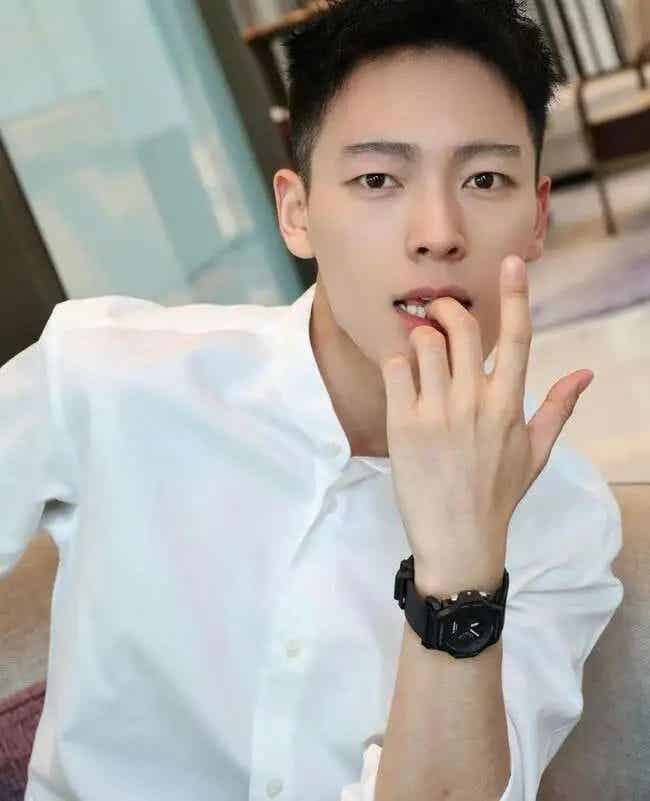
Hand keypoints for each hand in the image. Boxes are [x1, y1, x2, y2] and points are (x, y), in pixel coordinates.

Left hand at [380, 255, 593, 593]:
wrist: (458, 539)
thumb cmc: (497, 495)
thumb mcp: (536, 453)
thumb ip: (557, 408)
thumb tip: (586, 373)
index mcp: (509, 405)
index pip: (519, 338)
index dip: (516, 295)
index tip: (511, 263)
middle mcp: (475, 402)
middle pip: (463, 328)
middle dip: (448, 309)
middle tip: (438, 313)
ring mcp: (438, 412)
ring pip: (424, 343)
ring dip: (420, 338)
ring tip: (419, 354)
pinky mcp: (404, 425)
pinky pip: (395, 368)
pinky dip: (397, 363)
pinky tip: (403, 377)